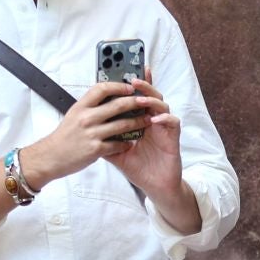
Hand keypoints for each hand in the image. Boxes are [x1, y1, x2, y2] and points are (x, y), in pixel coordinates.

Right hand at [21, 82, 154, 188]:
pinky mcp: (96, 149)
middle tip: (146, 102)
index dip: (118, 86)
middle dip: (136, 102)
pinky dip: (126, 143)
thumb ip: (90, 106)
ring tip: (147, 120)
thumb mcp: (74, 114)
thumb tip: (108, 95)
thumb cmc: (64, 136)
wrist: (51, 157)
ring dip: (138, 122)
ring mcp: (92, 134)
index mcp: (81, 106)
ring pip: (122, 124)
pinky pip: (118, 144)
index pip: (102, 88)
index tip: (130, 86)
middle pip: (117, 105)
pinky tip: (131, 142)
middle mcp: (86, 118)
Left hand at [108, 70, 182, 197]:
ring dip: (151, 99)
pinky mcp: (173, 137)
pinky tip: (154, 120)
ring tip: (140, 99)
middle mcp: (152, 120)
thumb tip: (86, 131)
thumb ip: (105, 140)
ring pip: (162, 105)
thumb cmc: (138, 168)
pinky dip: (164, 118)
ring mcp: (163, 127)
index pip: (136, 98)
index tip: (124, 74)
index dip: (133, 85)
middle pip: (150, 95)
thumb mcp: (116, 153)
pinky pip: (173, 122)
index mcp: (140, 120)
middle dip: (144, 85)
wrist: (154, 185)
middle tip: (133, 80)